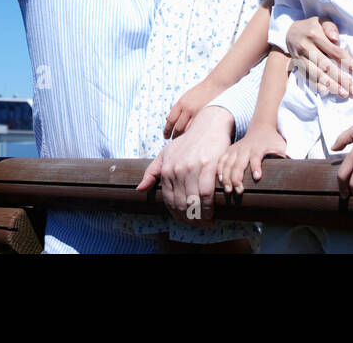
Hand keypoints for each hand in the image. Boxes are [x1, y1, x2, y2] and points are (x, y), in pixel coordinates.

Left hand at [136, 106, 232, 227]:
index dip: (177, 215)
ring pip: (193, 202)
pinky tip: (212, 215)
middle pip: (181, 204)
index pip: (169, 200)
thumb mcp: (166, 153)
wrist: (208, 125)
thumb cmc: (188, 142)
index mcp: (166, 169)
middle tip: (198, 226)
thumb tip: (140, 189)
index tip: (186, 221)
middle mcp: (176, 169)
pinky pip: (206, 194)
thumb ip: (152, 171)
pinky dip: (209, 208)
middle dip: (189, 220)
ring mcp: (192, 168)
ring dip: (200, 218)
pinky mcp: (208, 166)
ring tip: (206, 223)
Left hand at [162, 78, 224, 139]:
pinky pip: (198, 129)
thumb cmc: (201, 92)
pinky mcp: (207, 116)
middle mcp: (188, 108)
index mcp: (181, 103)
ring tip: (183, 143)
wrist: (216, 85)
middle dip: (174, 136)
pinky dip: (194, 135)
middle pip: (178, 127)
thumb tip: (167, 119)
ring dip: (184, 138)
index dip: (167, 130)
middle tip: (173, 141)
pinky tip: (193, 139)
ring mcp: (198, 113)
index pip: (171, 120)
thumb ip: (177, 108)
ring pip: (188, 130)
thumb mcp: (186, 97)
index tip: (165, 136)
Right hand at [217, 126, 287, 193]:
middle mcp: (245, 148)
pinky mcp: (230, 151)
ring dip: (226, 177)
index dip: (256, 167)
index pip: (256, 157)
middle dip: (237, 177)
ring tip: (227, 190)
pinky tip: (219, 180)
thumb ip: (285, 156)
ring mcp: (236, 149)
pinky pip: (222, 160)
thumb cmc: (272, 141)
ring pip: (228, 163)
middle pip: (239, 163)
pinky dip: (219, 170)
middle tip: (238, 190)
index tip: (257, 177)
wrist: (261, 128)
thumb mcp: (281, 146)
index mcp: (258, 148)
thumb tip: (293, 166)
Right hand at [286, 16, 352, 97]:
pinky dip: (316, 85)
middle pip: (326, 66)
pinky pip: (306, 77)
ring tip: (343, 94)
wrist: (290, 31)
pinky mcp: (296, 65)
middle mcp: (305, 47)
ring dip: (331, 85)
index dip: (349, 63)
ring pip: (316, 73)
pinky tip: (326, 92)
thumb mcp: (321, 20)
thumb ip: (330, 26)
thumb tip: (336, 38)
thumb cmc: (312, 27)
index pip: (335, 52)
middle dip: (342, 79)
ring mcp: (299, 57)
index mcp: (314, 35)